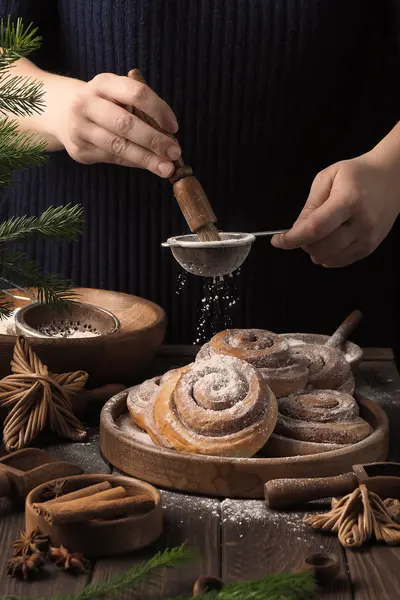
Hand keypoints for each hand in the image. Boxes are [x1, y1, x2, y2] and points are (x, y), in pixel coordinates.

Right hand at [54, 72, 180, 176]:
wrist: (61, 113)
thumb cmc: (103, 103)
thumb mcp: (117, 94)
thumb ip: (140, 108)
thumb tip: (170, 136)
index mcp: (103, 83)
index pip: (136, 93)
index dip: (158, 109)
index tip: (174, 127)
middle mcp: (87, 103)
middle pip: (125, 123)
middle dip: (153, 140)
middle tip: (175, 153)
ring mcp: (80, 128)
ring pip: (118, 146)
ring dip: (146, 159)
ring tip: (166, 168)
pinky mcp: (79, 150)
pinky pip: (113, 159)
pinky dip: (134, 162)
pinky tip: (148, 166)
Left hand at [271, 153, 399, 266]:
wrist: (392, 177)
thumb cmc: (358, 174)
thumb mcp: (328, 178)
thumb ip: (310, 205)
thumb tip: (296, 230)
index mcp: (349, 201)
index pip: (315, 228)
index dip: (292, 238)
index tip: (277, 241)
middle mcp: (361, 223)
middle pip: (321, 248)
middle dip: (303, 243)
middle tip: (302, 231)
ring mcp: (368, 238)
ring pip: (329, 258)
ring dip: (315, 251)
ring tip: (317, 234)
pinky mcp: (370, 247)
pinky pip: (341, 261)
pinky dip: (327, 256)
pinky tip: (328, 241)